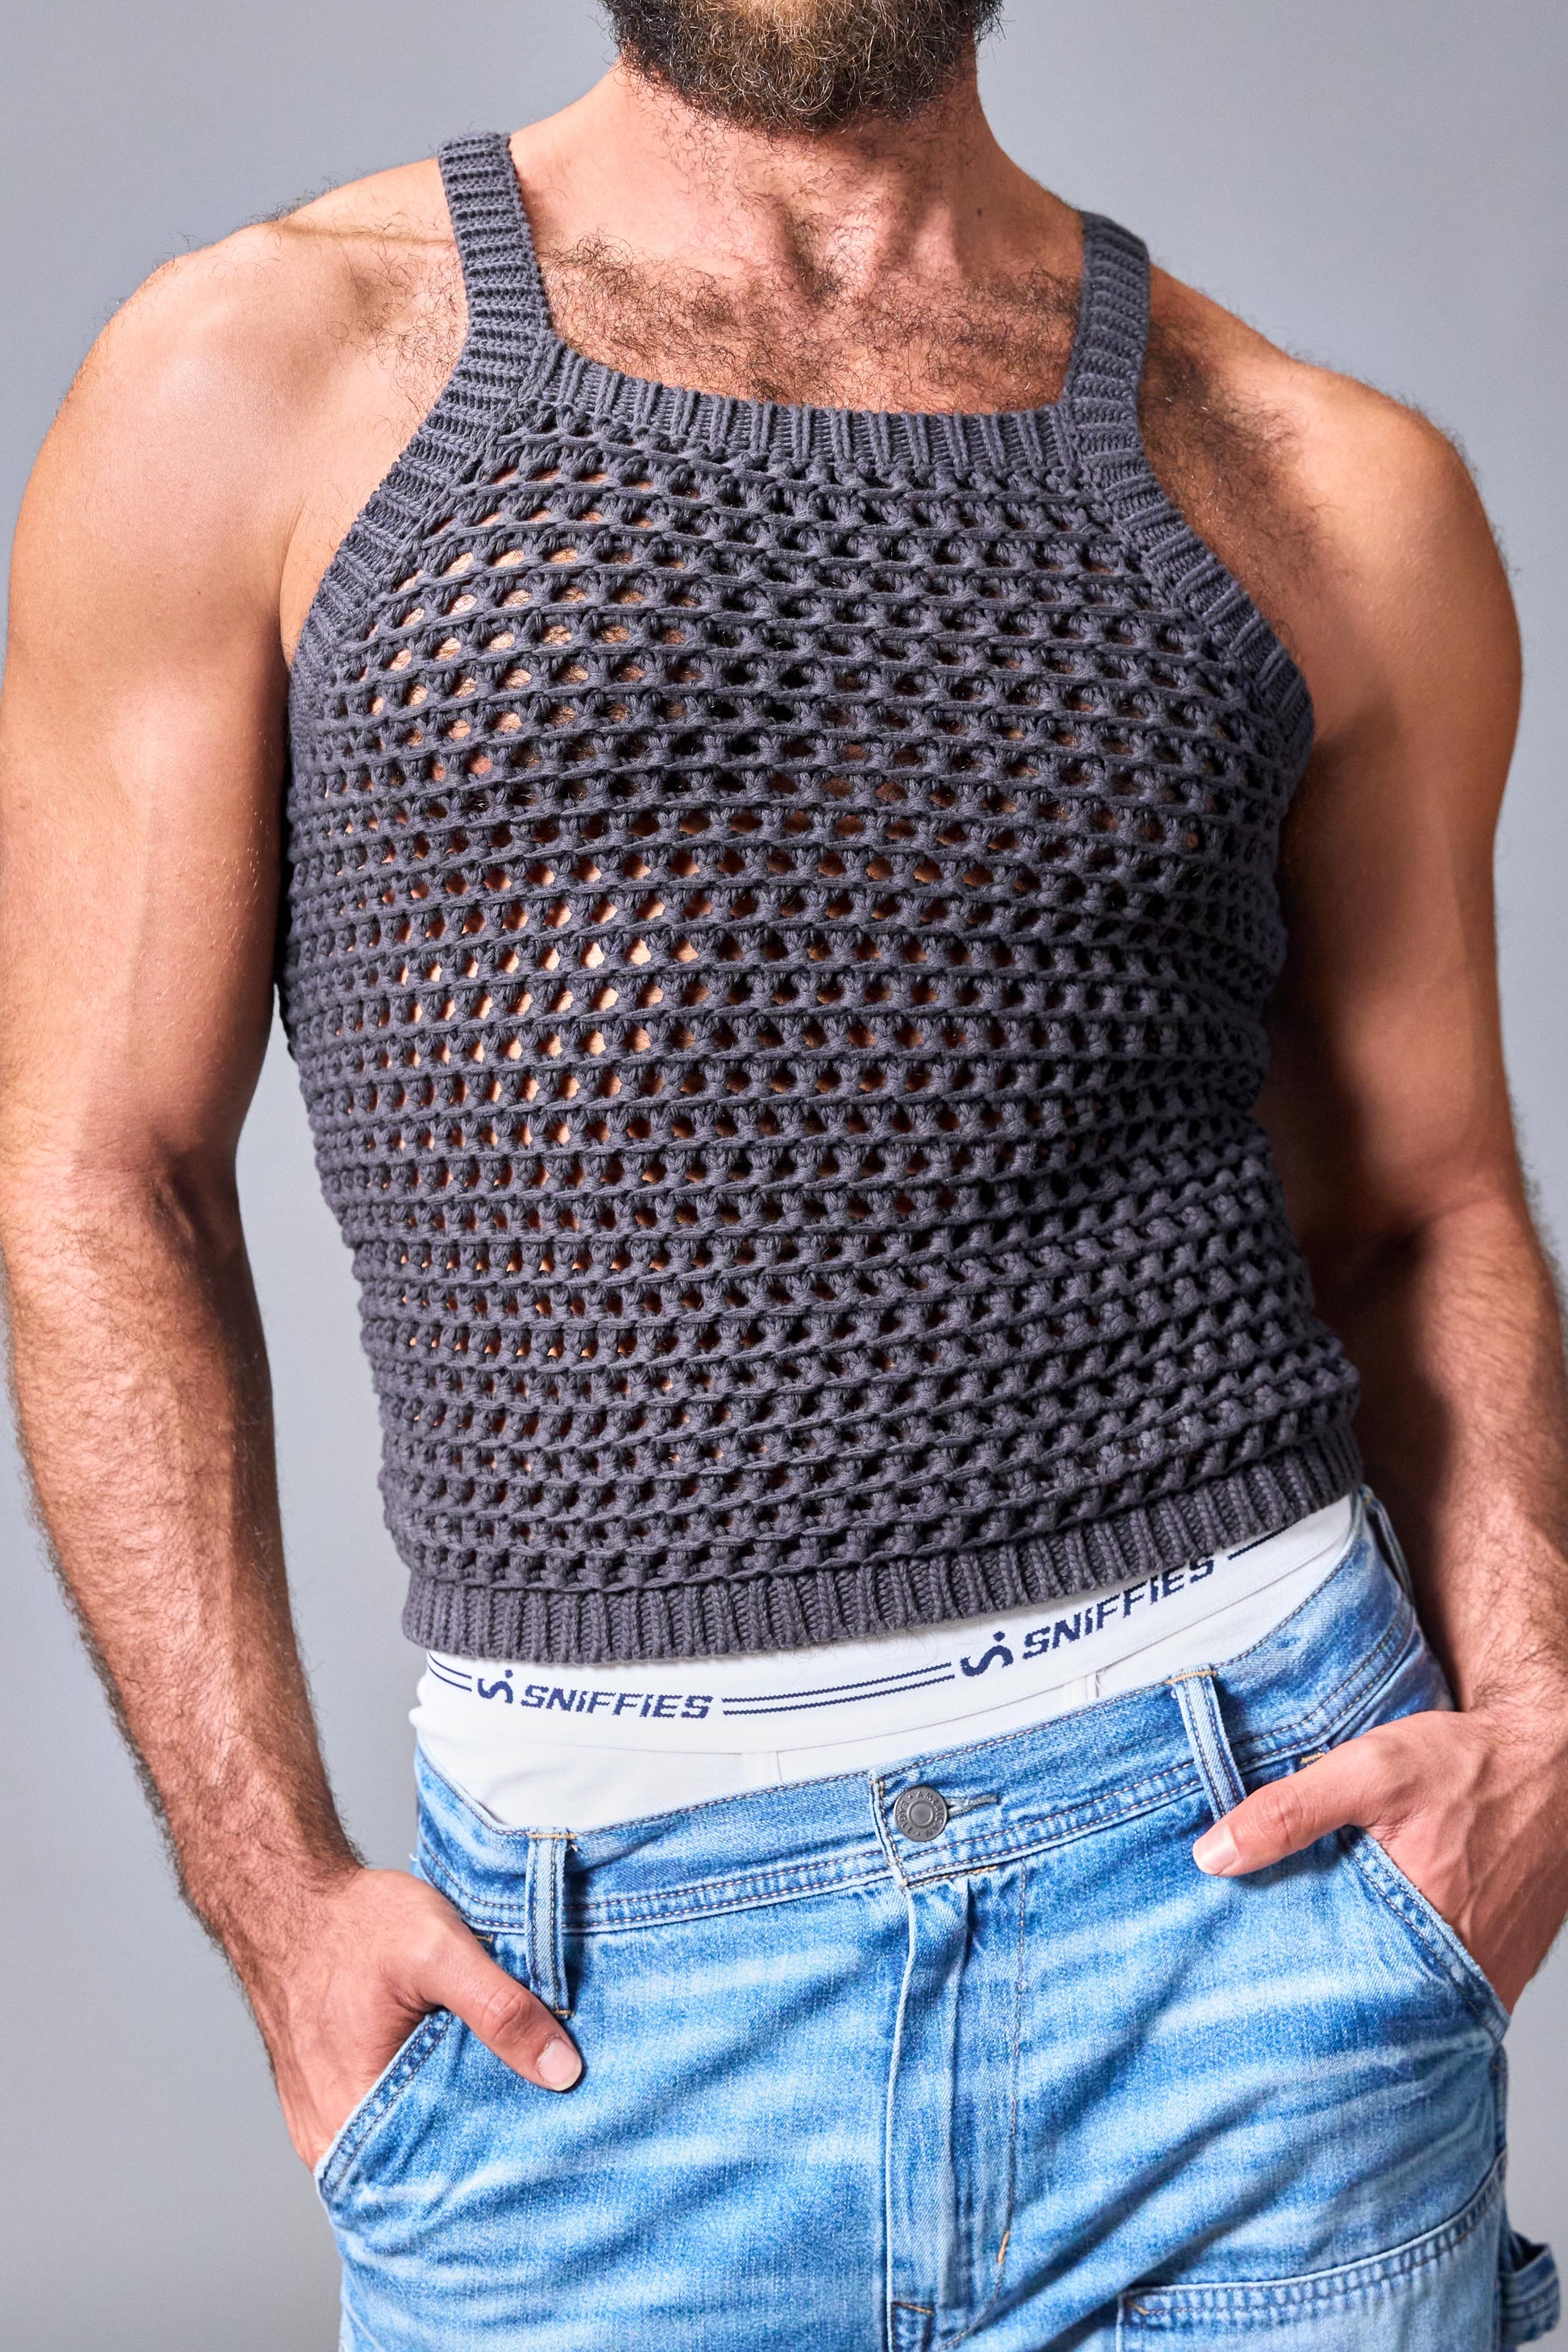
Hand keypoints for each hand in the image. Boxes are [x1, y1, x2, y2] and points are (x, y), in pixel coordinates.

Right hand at [242, 1866, 581, 2168]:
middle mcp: (332, 2138)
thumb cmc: (355, 1924)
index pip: (437, 2184)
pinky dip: (427, 2108)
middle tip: (541, 2126)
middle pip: (425, 2171)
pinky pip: (388, 2125)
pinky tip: (462, 2083)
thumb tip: (562, 2070)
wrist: (293, 1899)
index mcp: (351, 2117)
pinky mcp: (331, 2102)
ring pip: (408, 2148)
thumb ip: (499, 2009)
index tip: (548, 2154)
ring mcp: (327, 2123)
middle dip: (482, 2152)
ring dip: (454, 2126)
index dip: (496, 2170)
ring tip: (506, 2102)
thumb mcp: (439, 1951)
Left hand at [1191, 1703, 1567, 2008]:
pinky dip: (1404, 1966)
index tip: (1244, 1982)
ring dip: (1364, 1977)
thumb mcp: (1370, 1770)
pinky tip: (1371, 1939)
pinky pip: (1440, 1982)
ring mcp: (1486, 1973)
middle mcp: (1464, 1970)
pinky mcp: (1500, 1964)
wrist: (1552, 1759)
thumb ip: (1291, 1811)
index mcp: (1428, 1934)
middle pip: (1371, 2002)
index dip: (1290, 1991)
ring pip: (1406, 1994)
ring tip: (1311, 1957)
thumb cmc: (1472, 1764)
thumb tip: (1216, 1854)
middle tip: (1268, 1974)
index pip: (1340, 1994)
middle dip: (1320, 1990)